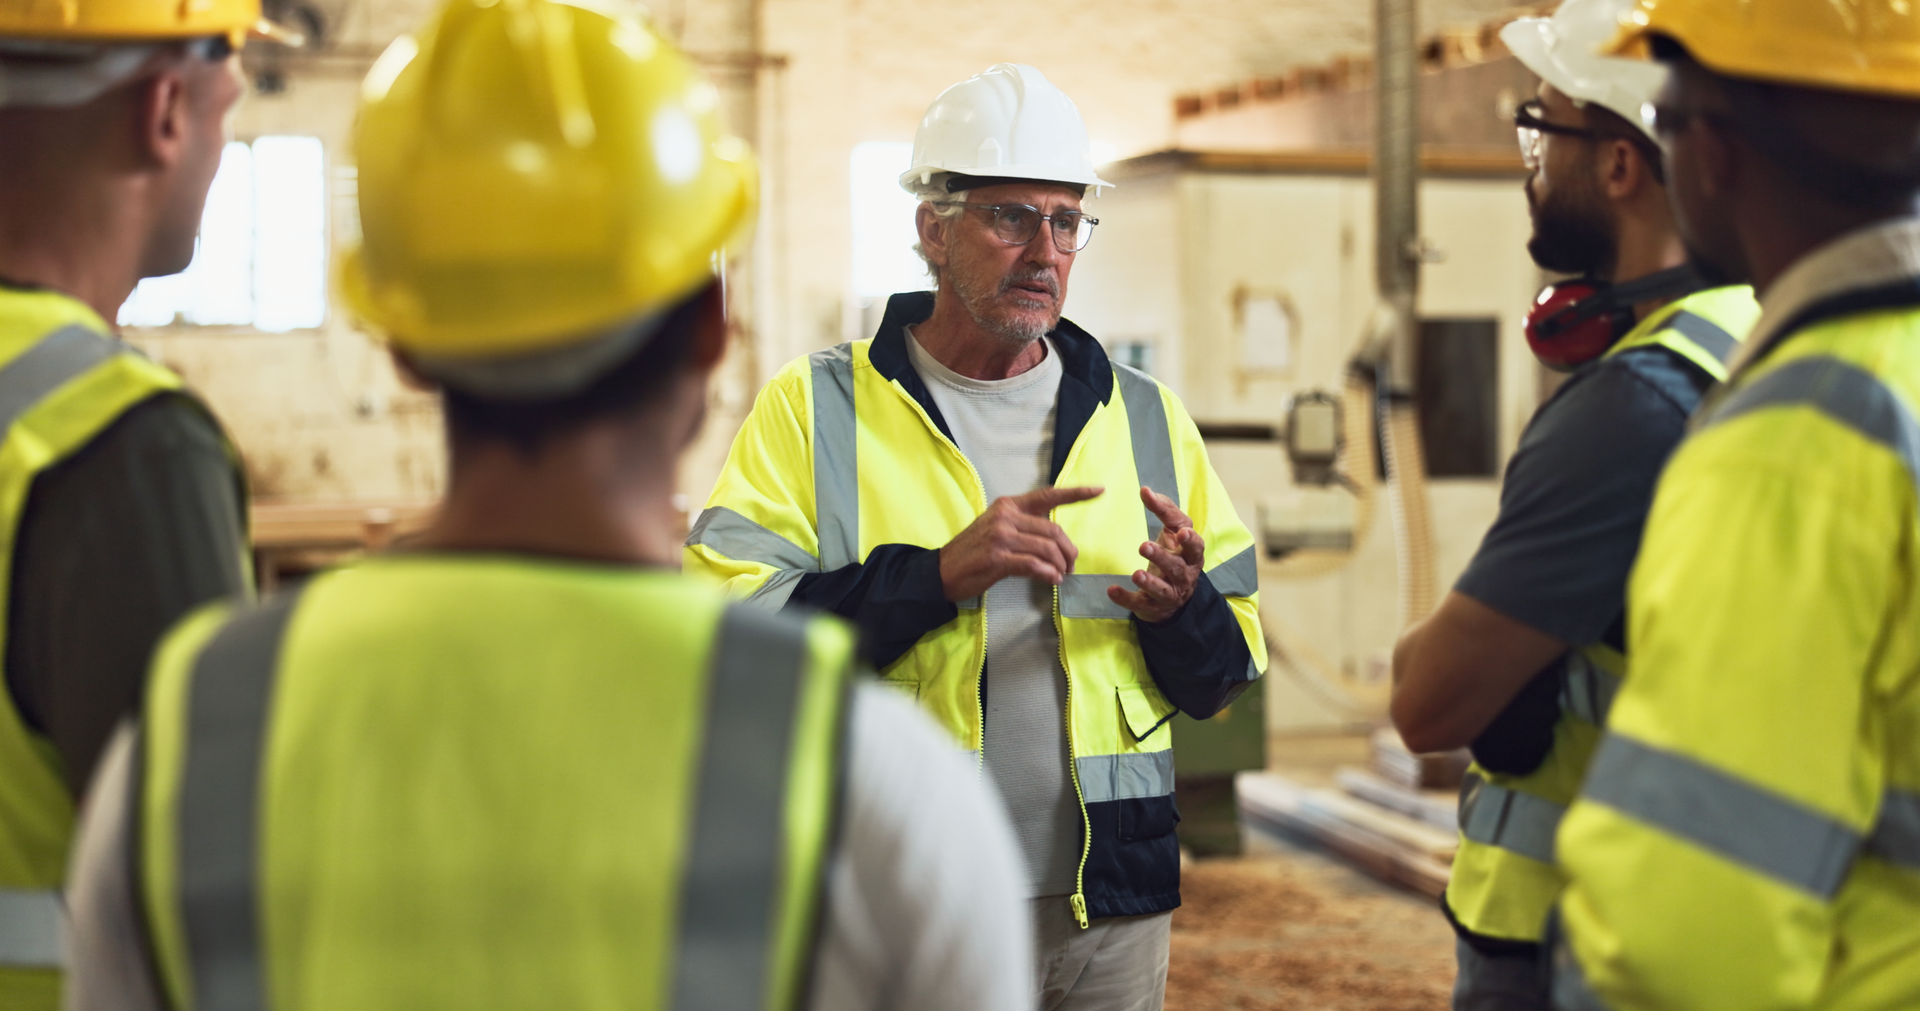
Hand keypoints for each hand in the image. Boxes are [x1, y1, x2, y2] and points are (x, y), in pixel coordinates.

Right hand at [939, 486, 1104, 601]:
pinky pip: (1034, 565)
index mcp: (1009, 505)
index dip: (1076, 493)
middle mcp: (1006, 516)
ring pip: (1047, 548)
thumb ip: (1025, 528)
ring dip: (1060, 565)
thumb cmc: (973, 552)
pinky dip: (1048, 574)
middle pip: (1054, 529)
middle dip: (1069, 550)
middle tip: (1071, 565)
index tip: (1099, 490)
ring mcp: (1001, 536)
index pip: (1048, 495)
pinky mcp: (998, 558)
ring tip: (1061, 576)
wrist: (942, 571)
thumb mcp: (997, 529)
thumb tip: (1056, 543)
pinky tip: (1052, 580)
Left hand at [1108, 487, 1203, 622]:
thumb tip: (1146, 490)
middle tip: (1144, 546)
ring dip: (1149, 582)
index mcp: (1191, 556)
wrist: (1172, 598)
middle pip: (1176, 568)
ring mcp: (1169, 594)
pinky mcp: (1152, 607)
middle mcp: (1184, 576)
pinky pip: (1140, 604)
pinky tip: (1112, 591)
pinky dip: (1126, 598)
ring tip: (1136, 574)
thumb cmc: (1173, 556)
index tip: (1181, 532)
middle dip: (1162, 558)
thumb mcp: (1173, 533)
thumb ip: (1165, 511)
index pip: (1194, 546)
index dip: (1190, 540)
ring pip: (1162, 590)